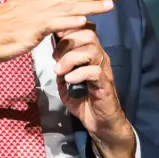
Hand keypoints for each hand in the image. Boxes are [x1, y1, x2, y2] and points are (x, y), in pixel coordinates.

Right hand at [0, 0, 117, 78]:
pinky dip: (69, 21)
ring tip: (109, 4)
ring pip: (67, 6)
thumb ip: (33, 14)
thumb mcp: (17, 17)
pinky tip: (84, 20)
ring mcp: (33, 14)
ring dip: (90, 4)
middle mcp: (35, 1)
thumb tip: (45, 15)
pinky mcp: (29, 29)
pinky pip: (53, 23)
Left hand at [53, 25, 135, 157]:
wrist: (104, 126)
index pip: (85, 31)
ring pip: (91, 51)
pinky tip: (68, 81)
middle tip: (55, 57)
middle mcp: (101, 59)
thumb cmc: (89, 105)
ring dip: (70, 59)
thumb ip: (62, 76)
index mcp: (92, 56)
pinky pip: (94, 71)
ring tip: (59, 71)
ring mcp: (104, 71)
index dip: (69, 30)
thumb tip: (54, 67)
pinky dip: (78, 74)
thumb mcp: (70, 88)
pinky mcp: (106, 85)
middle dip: (67, 42)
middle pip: (89, 35)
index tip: (52, 39)